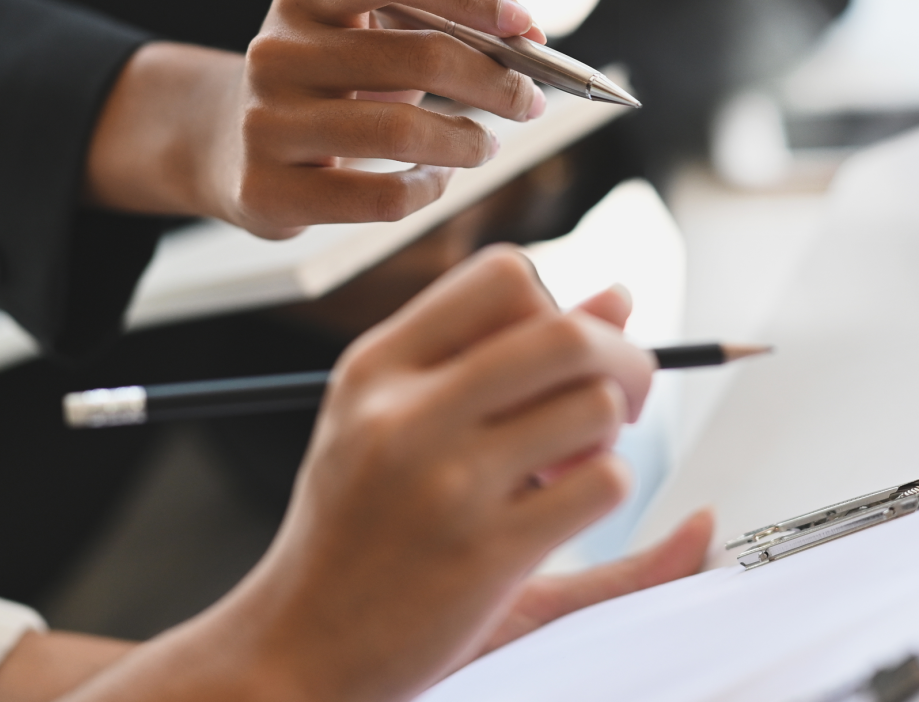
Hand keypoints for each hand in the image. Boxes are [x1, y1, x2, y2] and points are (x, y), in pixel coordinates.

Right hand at [0, 249, 708, 701]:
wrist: (297, 644)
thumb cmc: (357, 523)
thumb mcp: (397, 418)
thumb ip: (501, 351)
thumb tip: (620, 295)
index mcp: (376, 366)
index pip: (504, 275)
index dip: (554, 306)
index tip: (556, 356)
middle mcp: (404, 413)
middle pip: (566, 334)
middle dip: (621, 357)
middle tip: (620, 397)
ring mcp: (445, 483)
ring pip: (595, 405)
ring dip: (610, 434)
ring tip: (570, 465)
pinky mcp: (484, 555)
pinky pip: (602, 484)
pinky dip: (606, 490)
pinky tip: (560, 511)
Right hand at [85, 0, 546, 237]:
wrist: (226, 146)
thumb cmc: (324, 87)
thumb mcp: (358, 40)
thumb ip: (428, 30)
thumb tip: (525, 41)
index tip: (524, 23)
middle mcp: (275, 52)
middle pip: (417, 56)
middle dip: (495, 82)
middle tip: (529, 101)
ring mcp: (264, 123)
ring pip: (403, 132)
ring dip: (468, 141)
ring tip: (486, 144)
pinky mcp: (266, 190)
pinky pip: (381, 196)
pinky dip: (428, 189)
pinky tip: (437, 180)